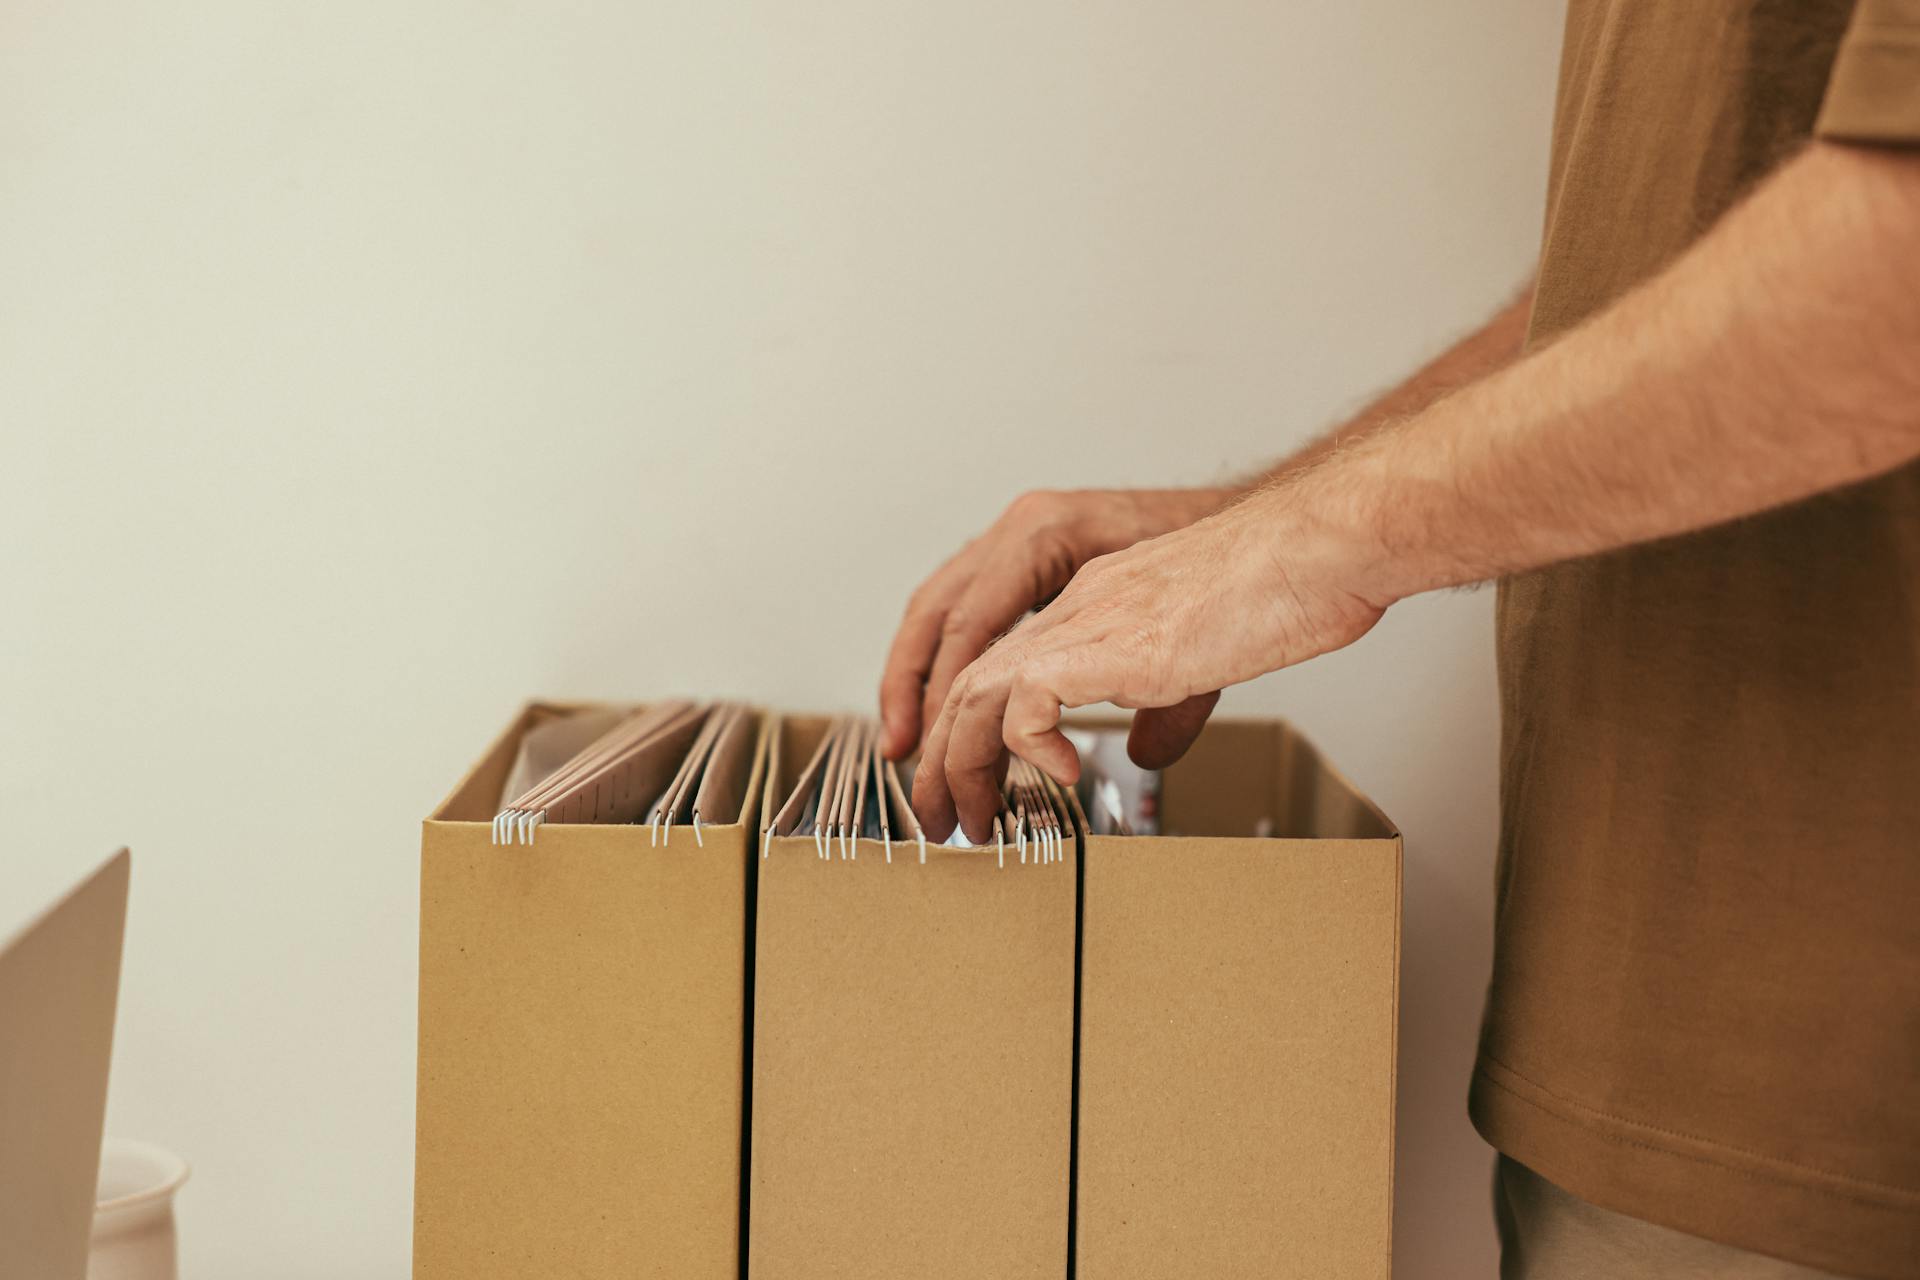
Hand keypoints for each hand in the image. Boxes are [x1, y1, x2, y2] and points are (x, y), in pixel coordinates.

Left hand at [911, 493, 1389, 842]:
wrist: (1319, 549)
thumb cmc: (1288, 587)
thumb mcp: (1207, 657)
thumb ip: (1164, 702)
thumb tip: (1145, 752)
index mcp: (1097, 605)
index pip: (1000, 667)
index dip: (969, 731)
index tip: (970, 787)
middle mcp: (1078, 608)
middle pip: (967, 681)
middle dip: (940, 761)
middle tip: (942, 821)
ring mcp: (1089, 621)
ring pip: (976, 692)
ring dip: (960, 766)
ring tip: (972, 820)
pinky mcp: (1110, 643)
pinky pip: (1027, 700)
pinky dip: (1026, 746)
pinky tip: (1062, 776)